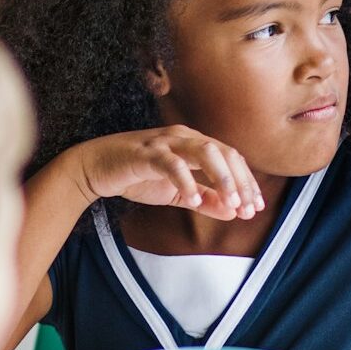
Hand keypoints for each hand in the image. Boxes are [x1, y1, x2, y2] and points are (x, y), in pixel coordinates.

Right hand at [70, 126, 264, 220]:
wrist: (95, 168)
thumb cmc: (137, 176)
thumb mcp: (176, 193)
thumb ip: (204, 200)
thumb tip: (233, 212)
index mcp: (195, 144)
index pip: (232, 158)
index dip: (247, 183)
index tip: (255, 207)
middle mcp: (184, 137)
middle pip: (225, 153)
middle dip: (241, 182)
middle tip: (248, 209)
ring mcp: (165, 142)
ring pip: (205, 151)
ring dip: (222, 178)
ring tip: (231, 204)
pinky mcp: (145, 153)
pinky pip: (172, 164)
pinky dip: (186, 181)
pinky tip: (193, 201)